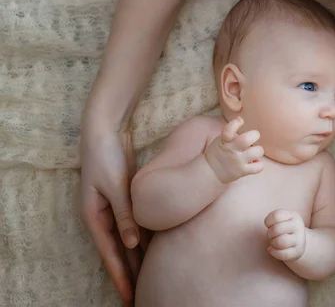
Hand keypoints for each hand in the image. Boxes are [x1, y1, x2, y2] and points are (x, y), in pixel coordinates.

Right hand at [80, 120, 150, 305]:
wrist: (106, 131)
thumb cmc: (106, 157)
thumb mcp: (115, 186)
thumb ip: (125, 214)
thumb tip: (132, 243)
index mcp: (94, 216)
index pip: (109, 253)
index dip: (120, 275)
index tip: (128, 295)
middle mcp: (102, 216)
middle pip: (118, 251)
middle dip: (129, 273)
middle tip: (140, 296)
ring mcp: (113, 209)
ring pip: (127, 240)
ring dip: (137, 258)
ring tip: (148, 279)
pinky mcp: (125, 200)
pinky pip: (134, 225)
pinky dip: (143, 238)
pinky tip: (154, 249)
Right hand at [205, 117, 263, 182]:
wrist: (211, 171)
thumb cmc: (219, 152)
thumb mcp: (221, 139)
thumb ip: (231, 131)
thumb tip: (240, 119)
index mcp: (224, 141)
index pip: (228, 131)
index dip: (235, 123)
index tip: (240, 121)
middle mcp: (231, 151)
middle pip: (246, 140)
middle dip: (254, 135)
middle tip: (253, 137)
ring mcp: (238, 162)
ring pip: (257, 152)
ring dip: (258, 150)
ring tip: (253, 152)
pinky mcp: (243, 171)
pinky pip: (259, 167)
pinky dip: (259, 164)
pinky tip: (254, 162)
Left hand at [264, 209, 306, 260]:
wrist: (299, 241)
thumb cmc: (284, 228)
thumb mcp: (282, 219)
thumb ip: (274, 219)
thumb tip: (270, 228)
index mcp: (294, 215)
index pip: (276, 216)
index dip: (268, 221)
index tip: (270, 225)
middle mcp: (298, 226)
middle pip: (276, 229)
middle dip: (269, 233)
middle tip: (271, 235)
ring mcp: (299, 239)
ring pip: (279, 242)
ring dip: (272, 242)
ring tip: (273, 242)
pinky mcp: (298, 251)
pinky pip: (282, 254)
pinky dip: (273, 252)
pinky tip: (272, 249)